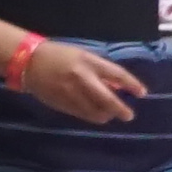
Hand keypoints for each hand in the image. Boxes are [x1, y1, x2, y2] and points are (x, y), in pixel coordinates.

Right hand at [5, 39, 135, 125]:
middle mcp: (82, 79)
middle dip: (120, 109)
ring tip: (110, 114)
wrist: (28, 62)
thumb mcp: (82, 56)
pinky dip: (92, 115)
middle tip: (129, 115)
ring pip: (96, 112)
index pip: (117, 74)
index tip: (142, 93)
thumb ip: (100, 70)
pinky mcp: (62, 104)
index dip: (131, 84)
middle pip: (108, 99)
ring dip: (106, 114)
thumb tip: (117, 85)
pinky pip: (82, 115)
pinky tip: (96, 114)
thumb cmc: (59, 55)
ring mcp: (71, 93)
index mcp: (88, 62)